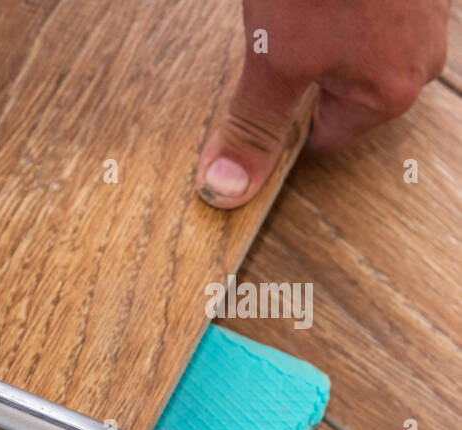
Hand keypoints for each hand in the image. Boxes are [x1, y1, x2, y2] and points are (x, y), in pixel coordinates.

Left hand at [197, 0, 448, 208]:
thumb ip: (254, 125)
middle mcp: (421, 53)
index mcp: (390, 91)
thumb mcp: (274, 60)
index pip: (325, 140)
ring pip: (356, 42)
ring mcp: (425, 6)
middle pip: (342, 89)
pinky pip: (367, 6)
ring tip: (295, 9)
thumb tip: (227, 189)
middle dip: (301, 72)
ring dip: (320, 30)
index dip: (281, 125)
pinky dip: (338, 3)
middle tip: (273, 39)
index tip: (254, 103)